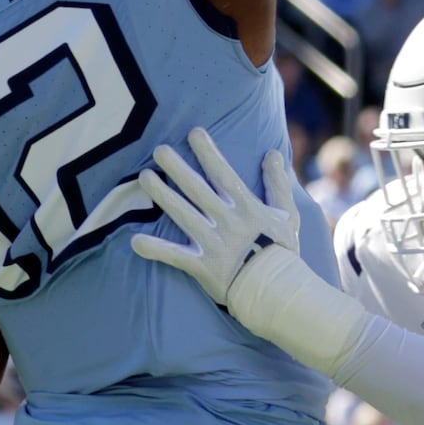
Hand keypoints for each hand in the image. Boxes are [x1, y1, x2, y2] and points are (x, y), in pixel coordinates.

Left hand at [133, 131, 300, 306]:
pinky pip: (176, 257)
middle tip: (159, 150)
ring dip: (162, 195)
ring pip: (183, 215)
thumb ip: (278, 184)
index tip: (194, 133)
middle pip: (197, 190)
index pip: (224, 175)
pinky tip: (135, 241)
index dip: (209, 153)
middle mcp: (228, 222)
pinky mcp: (203, 266)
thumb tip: (273, 153)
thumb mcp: (288, 215)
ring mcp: (214, 244)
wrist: (279, 292)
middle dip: (178, 168)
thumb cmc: (283, 252)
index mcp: (247, 208)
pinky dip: (156, 249)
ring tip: (144, 177)